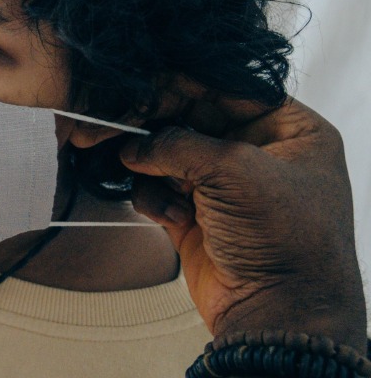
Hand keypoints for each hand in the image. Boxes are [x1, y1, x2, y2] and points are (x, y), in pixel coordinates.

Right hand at [120, 96, 366, 347]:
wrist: (279, 313)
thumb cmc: (286, 240)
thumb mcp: (236, 171)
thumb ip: (179, 142)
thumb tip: (134, 141)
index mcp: (289, 129)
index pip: (224, 88)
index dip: (179, 85)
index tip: (135, 87)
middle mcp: (258, 152)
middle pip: (189, 118)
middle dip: (151, 125)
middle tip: (111, 126)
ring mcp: (225, 186)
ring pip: (167, 152)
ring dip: (150, 164)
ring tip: (135, 170)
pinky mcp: (197, 216)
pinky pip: (158, 189)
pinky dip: (153, 197)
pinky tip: (170, 215)